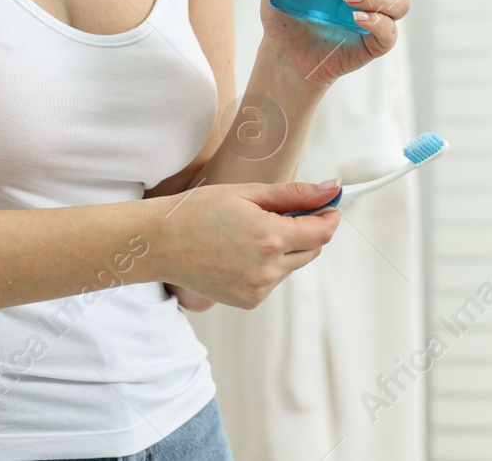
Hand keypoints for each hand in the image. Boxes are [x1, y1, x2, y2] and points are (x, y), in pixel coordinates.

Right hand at [158, 181, 341, 310]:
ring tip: (249, 232)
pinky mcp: (249, 301)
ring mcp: (258, 288)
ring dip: (284, 249)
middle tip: (279, 212)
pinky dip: (267, 265)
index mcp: (269, 237)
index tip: (329, 206)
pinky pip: (272, 280)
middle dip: (306, 231)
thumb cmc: (198, 210)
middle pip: (311, 251)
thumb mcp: (246, 193)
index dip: (329, 217)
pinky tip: (240, 252)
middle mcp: (268, 268)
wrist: (160, 243)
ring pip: (291, 266)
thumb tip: (331, 190)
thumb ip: (293, 194)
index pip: (321, 233)